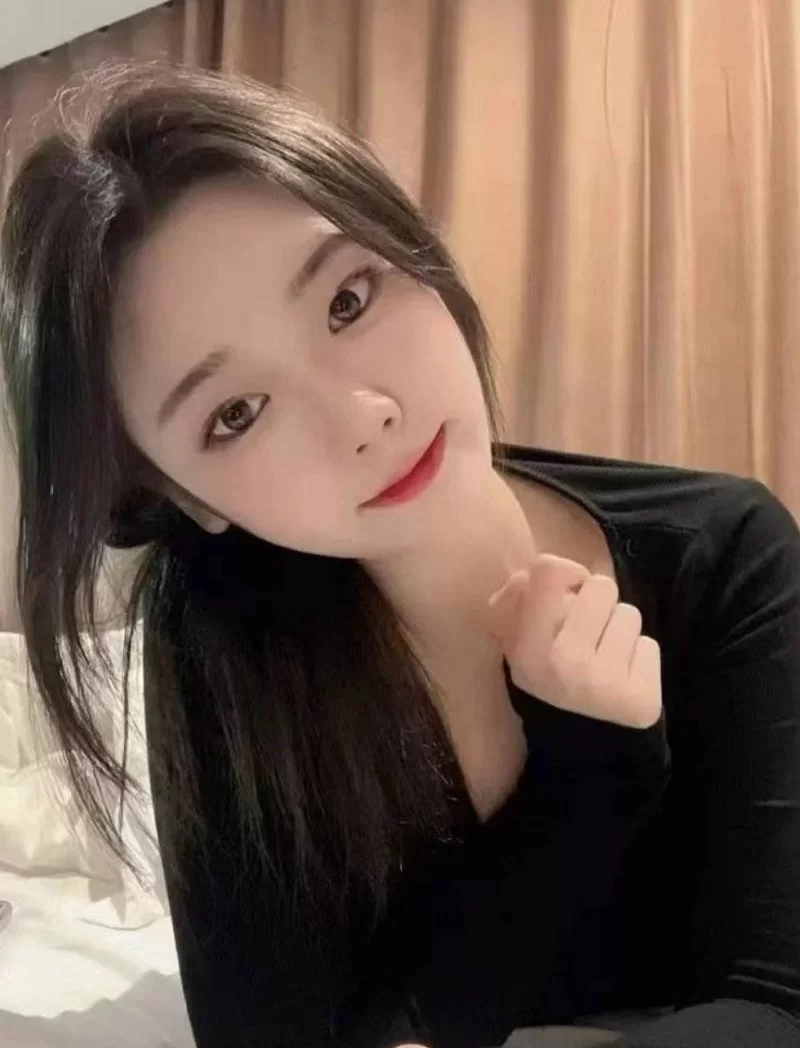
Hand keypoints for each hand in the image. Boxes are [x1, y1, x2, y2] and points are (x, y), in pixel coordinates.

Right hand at [488, 554, 661, 728]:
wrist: (579, 752)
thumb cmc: (547, 685)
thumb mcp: (516, 647)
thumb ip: (515, 604)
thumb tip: (526, 574)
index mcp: (527, 647)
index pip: (550, 570)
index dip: (566, 575)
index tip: (568, 596)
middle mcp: (565, 661)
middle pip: (602, 586)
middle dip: (598, 605)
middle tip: (588, 634)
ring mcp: (605, 681)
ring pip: (629, 614)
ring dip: (619, 631)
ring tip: (604, 658)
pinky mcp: (641, 697)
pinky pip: (648, 646)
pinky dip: (638, 658)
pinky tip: (622, 677)